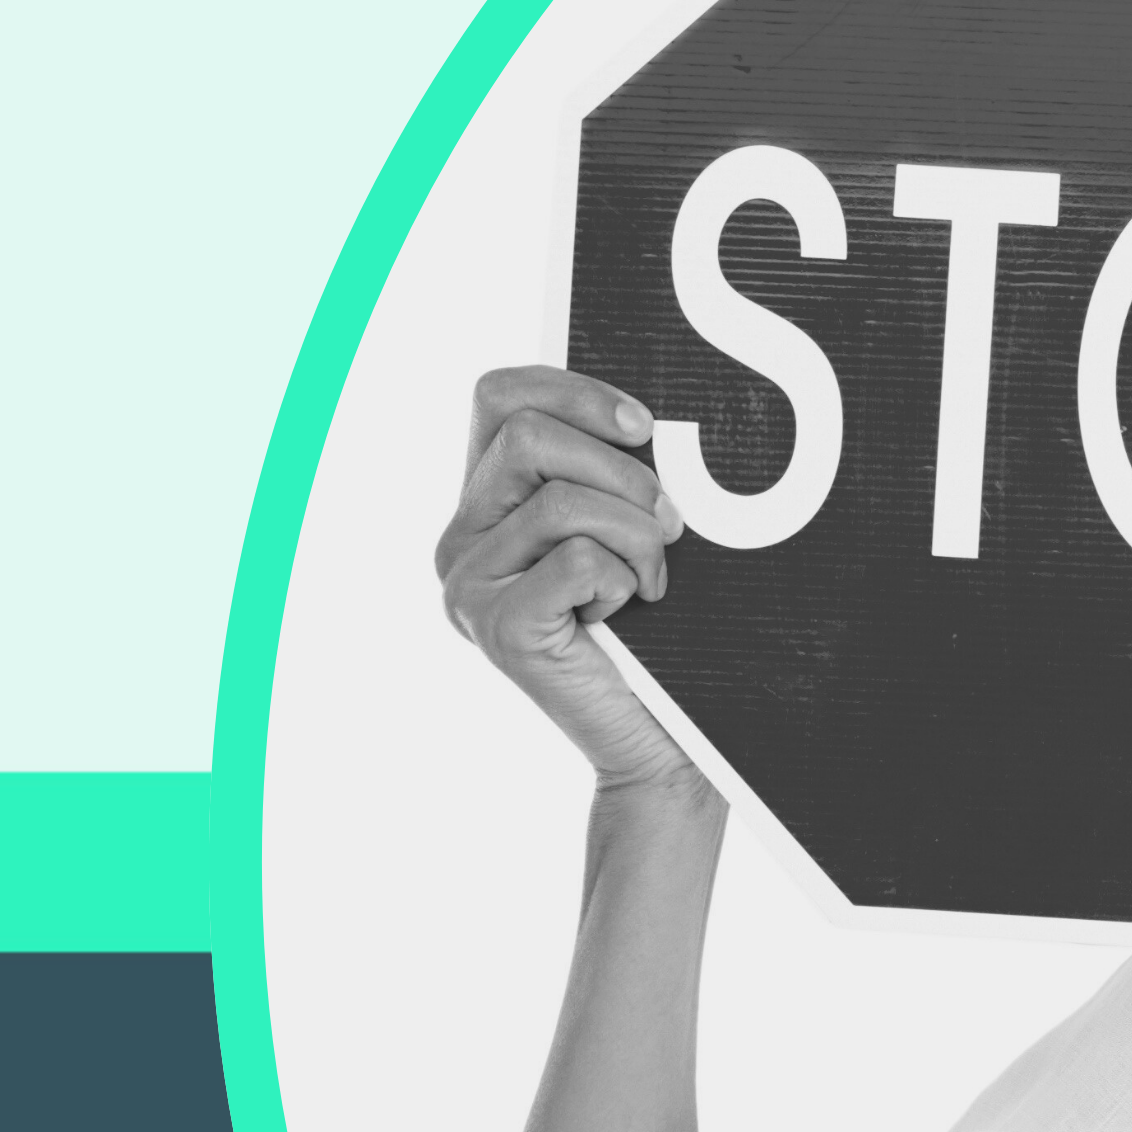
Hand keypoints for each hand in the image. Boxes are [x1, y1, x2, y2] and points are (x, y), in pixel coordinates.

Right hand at [438, 367, 695, 790]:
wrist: (659, 740)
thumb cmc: (653, 630)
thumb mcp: (623, 526)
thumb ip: (604, 468)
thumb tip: (639, 417)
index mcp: (485, 503)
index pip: (498, 396)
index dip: (572, 390)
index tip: (642, 427)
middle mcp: (460, 542)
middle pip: (527, 437)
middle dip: (621, 470)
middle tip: (671, 521)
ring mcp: (468, 588)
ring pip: (559, 500)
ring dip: (637, 534)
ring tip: (654, 581)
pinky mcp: (497, 629)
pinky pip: (576, 559)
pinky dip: (624, 579)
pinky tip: (627, 614)